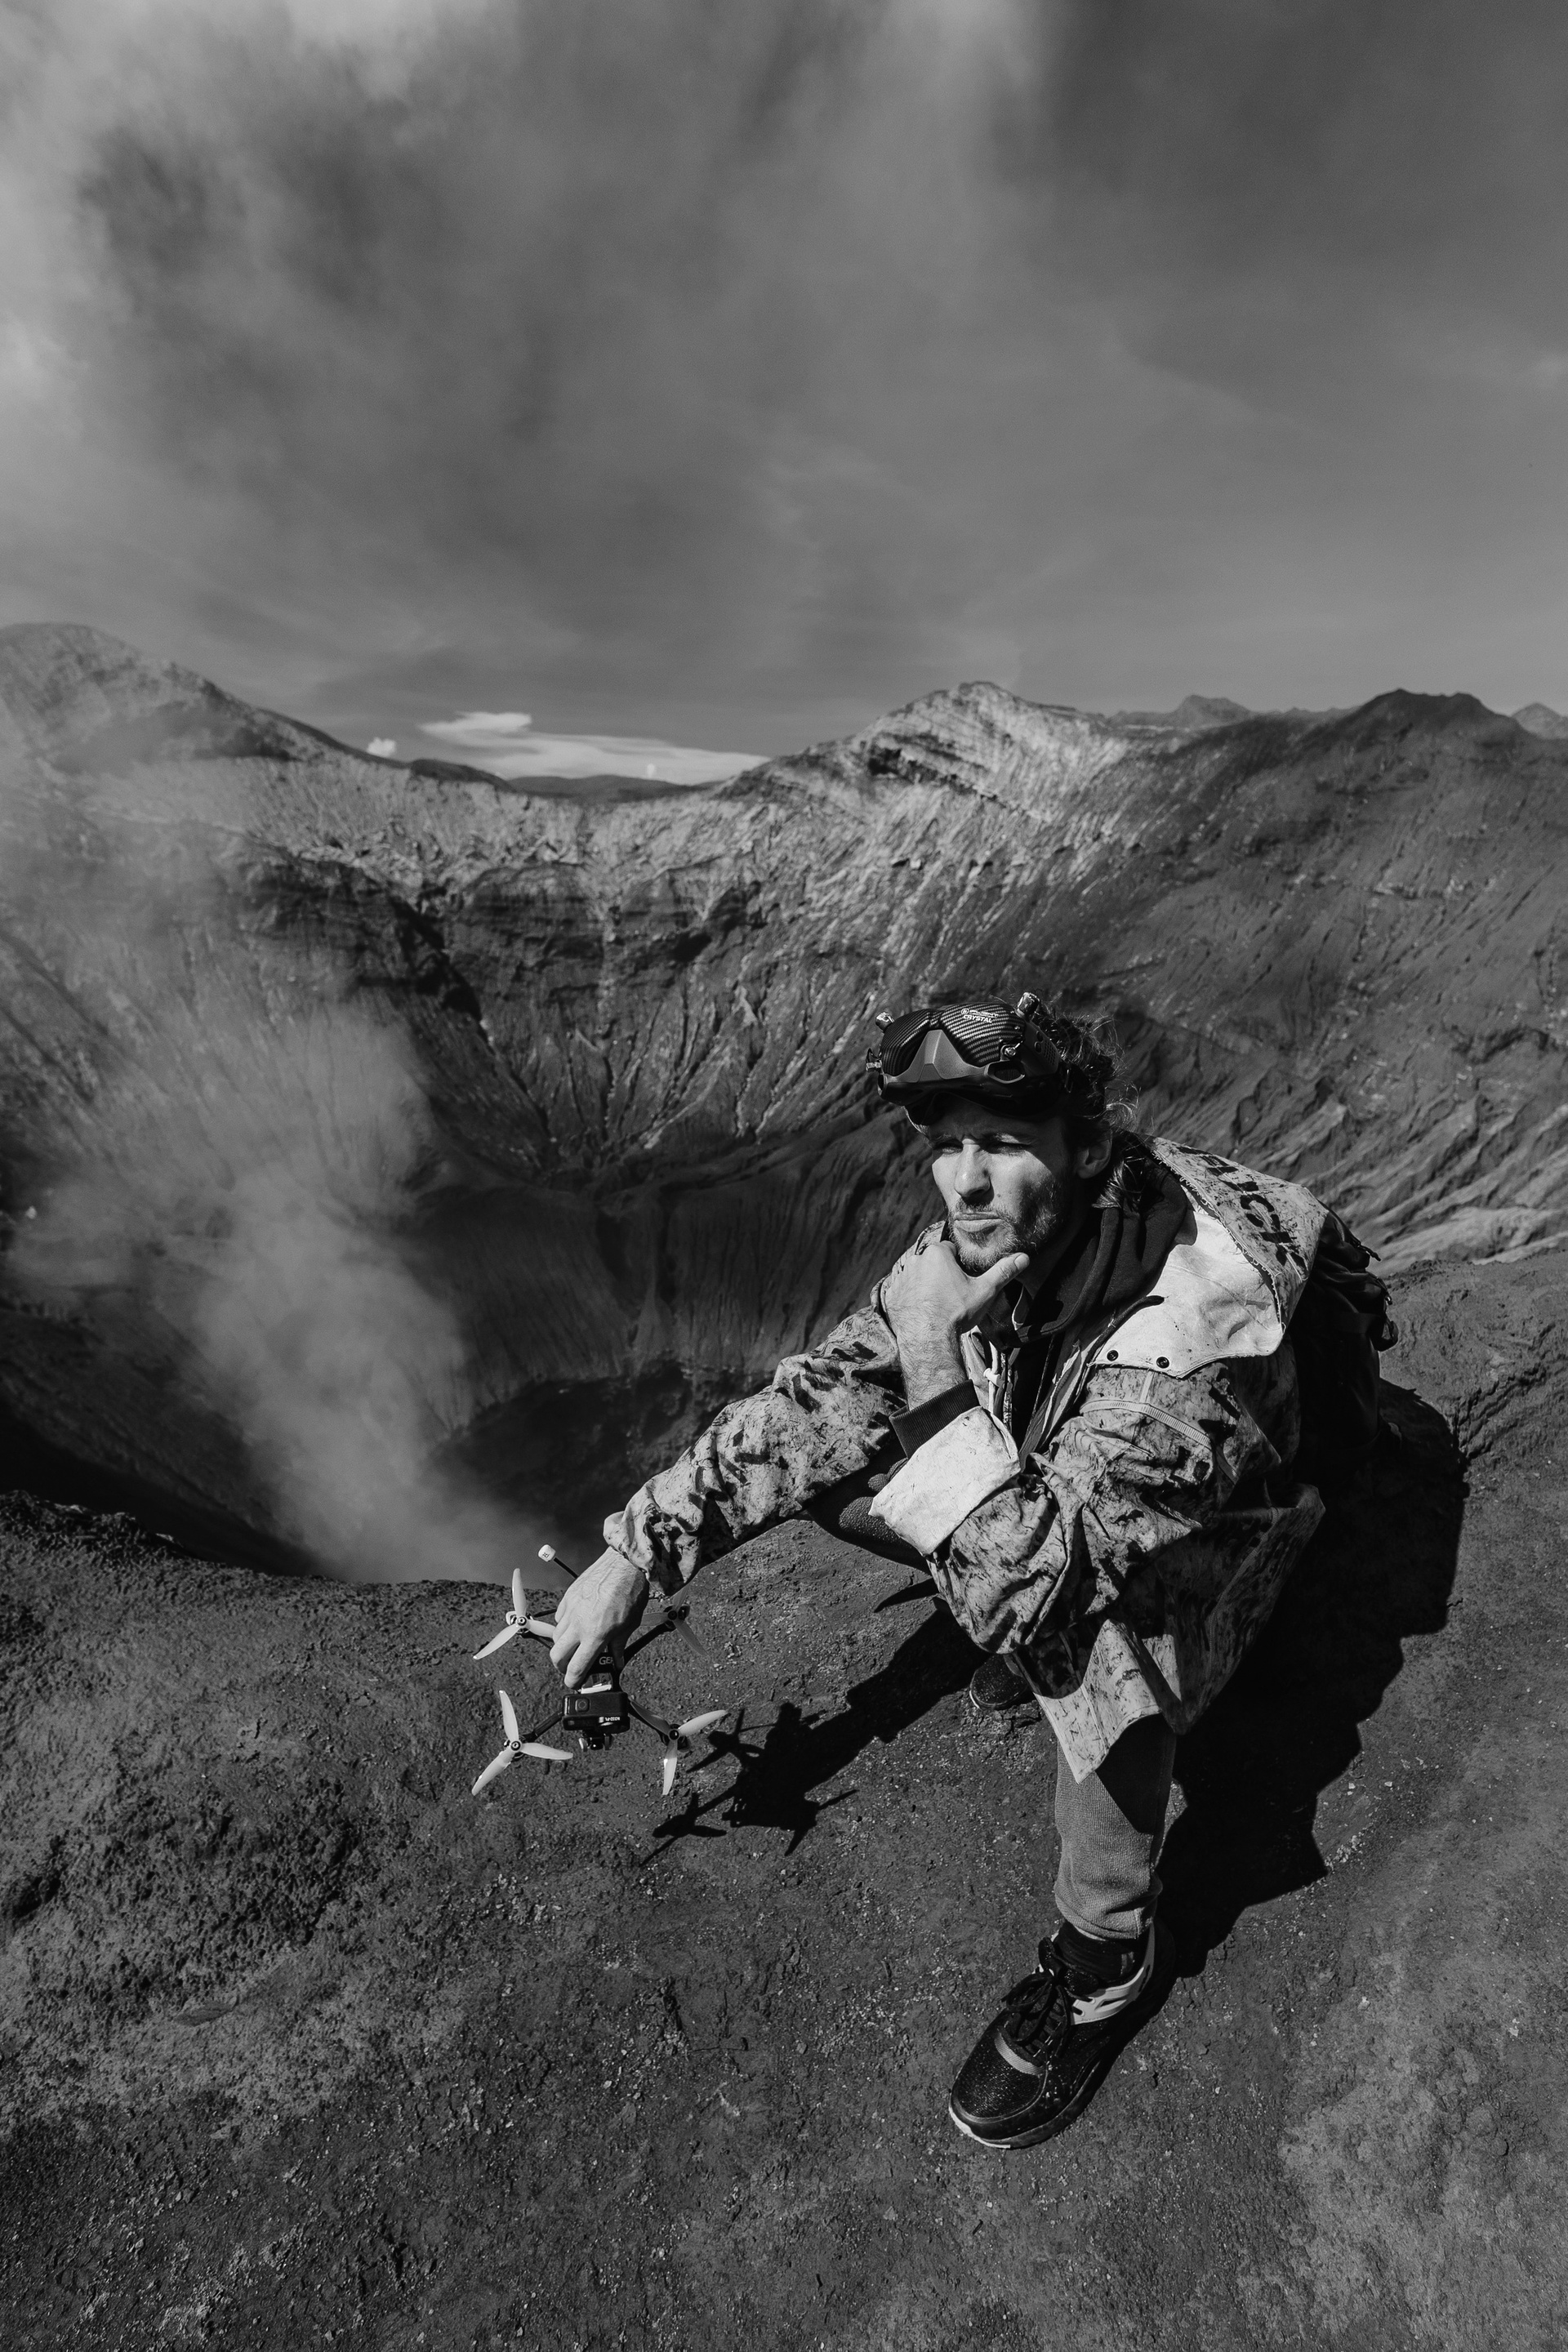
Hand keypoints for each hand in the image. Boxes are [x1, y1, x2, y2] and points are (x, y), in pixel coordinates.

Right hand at [549, 1548, 649, 1687]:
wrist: (625, 1564)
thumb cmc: (630, 1592)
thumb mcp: (629, 1625)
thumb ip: (618, 1646)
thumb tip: (616, 1661)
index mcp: (595, 1635)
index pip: (576, 1667)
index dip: (573, 1681)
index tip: (575, 1683)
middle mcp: (579, 1624)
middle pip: (556, 1656)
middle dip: (561, 1666)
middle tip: (572, 1666)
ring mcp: (571, 1609)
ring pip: (556, 1636)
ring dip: (563, 1645)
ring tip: (576, 1643)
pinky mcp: (568, 1596)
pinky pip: (559, 1617)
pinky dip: (565, 1624)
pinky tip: (577, 1622)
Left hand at [881, 1236, 1029, 1405]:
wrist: (928, 1339)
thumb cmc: (957, 1312)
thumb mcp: (985, 1291)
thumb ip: (1003, 1271)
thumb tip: (1023, 1257)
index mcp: (936, 1254)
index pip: (950, 1251)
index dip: (959, 1264)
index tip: (964, 1280)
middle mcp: (915, 1261)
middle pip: (933, 1263)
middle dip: (942, 1274)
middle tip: (953, 1294)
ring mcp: (901, 1278)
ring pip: (918, 1276)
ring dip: (926, 1285)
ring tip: (938, 1304)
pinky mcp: (892, 1296)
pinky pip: (904, 1291)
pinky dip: (912, 1298)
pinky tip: (923, 1311)